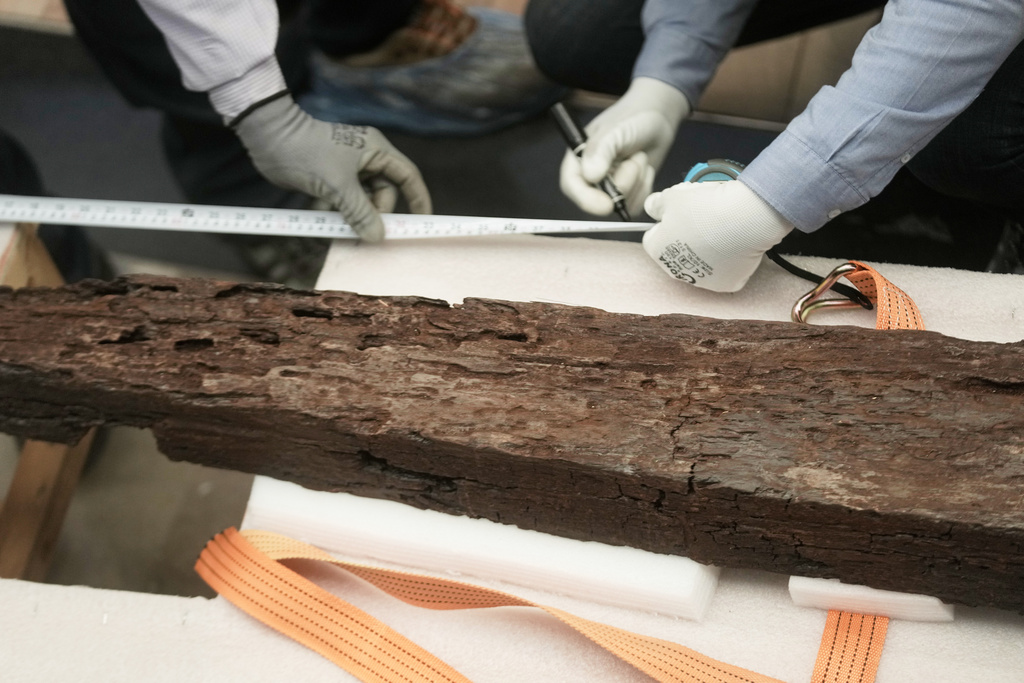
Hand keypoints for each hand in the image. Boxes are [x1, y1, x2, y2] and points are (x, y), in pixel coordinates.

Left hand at [233, 93, 431, 240]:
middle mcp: (367, 158)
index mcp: (376, 150)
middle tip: (366, 234)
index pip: (408, 176)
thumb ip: (360, 213)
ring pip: (363, 201)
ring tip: (341, 229)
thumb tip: (377, 237)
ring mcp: (349, 169)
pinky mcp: (332, 179)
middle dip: (376, 214)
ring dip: (355, 217)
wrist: (267, 137)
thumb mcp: (338, 186)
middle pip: (384, 193)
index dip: (418, 199)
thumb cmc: (306, 152)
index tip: (421, 222)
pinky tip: (326, 221)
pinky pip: (346, 202)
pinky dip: (340, 214)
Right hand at [560, 77, 689, 216]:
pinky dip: (645, 186)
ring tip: (639, 157)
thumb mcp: (615, 130)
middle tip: (635, 158)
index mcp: (578, 159)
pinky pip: (635, 204)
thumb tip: (590, 176)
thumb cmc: (632, 118)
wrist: (657, 119)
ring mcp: (609, 187)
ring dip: (637, 181)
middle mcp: (590, 177)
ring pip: (620, 204)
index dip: (586, 200)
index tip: (607, 205)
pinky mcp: (627, 193)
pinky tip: (644, 168)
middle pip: (598, 200)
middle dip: (623, 183)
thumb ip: (601, 150)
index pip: (572, 186)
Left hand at [642, 180, 792, 292]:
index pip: (653, 237)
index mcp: (658, 251)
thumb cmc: (706, 208)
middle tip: (702, 215)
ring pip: (704, 261)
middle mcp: (679, 272)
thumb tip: (652, 207)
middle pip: (679, 251)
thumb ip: (656, 204)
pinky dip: (731, 258)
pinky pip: (728, 269)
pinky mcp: (729, 283)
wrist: (744, 217)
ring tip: (720, 225)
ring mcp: (705, 280)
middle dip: (687, 235)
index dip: (665, 221)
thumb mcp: (671, 196)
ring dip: (709, 247)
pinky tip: (734, 241)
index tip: (677, 212)